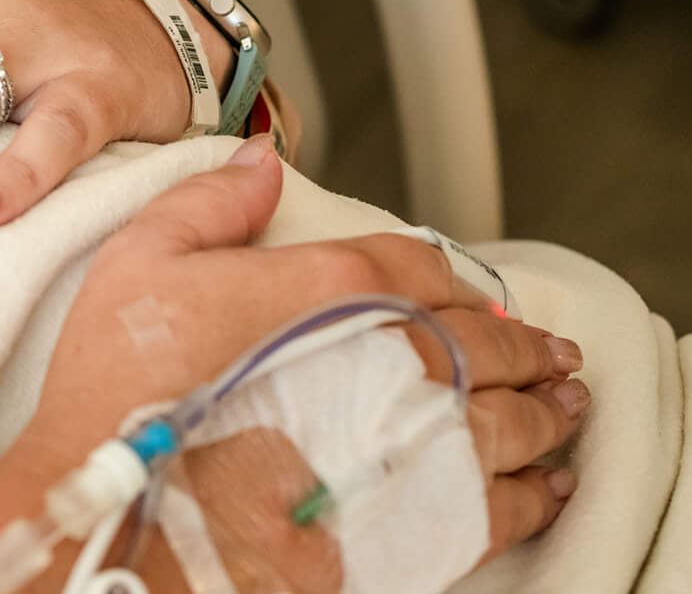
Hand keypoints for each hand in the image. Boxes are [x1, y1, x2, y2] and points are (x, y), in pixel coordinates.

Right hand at [27, 145, 582, 583]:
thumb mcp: (141, 264)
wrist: (124, 513)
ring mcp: (408, 448)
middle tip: (556, 354)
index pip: (420, 266)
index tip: (481, 292)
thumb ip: (209, 205)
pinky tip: (550, 488)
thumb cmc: (122, 392)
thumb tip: (262, 161)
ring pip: (507, 424)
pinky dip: (536, 495)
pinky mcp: (410, 529)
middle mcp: (389, 362)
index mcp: (332, 290)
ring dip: (547, 413)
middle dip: (525, 349)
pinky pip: (499, 509)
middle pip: (481, 346)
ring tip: (568, 408)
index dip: (456, 276)